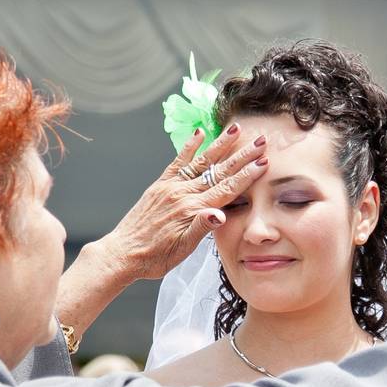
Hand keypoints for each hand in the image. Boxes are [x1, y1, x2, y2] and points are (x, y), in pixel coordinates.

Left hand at [98, 123, 269, 282]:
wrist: (122, 254)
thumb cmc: (155, 257)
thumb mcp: (182, 249)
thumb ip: (202, 228)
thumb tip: (220, 214)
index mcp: (192, 210)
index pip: (226, 189)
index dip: (246, 175)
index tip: (263, 162)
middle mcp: (182, 194)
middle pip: (219, 171)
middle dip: (241, 155)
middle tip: (260, 141)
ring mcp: (171, 187)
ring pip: (201, 162)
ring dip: (220, 145)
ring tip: (235, 129)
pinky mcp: (160, 185)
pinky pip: (177, 162)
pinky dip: (189, 147)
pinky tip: (199, 134)